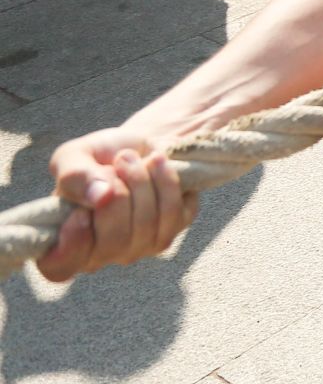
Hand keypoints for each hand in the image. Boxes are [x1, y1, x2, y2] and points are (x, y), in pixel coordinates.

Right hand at [36, 129, 197, 281]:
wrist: (141, 143)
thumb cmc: (98, 156)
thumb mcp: (74, 157)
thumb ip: (75, 177)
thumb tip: (100, 197)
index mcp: (65, 242)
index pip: (61, 267)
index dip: (71, 246)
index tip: (80, 213)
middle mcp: (101, 253)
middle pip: (112, 242)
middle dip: (118, 194)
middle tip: (116, 162)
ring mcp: (139, 246)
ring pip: (146, 226)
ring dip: (141, 182)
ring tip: (131, 157)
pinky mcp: (172, 228)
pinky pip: (174, 213)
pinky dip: (166, 181)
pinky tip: (156, 162)